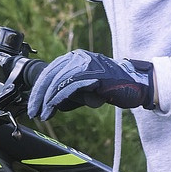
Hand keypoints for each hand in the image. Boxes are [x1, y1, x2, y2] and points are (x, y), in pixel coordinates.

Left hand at [26, 49, 155, 120]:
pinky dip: (60, 97)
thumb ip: (68, 91)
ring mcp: (87, 63)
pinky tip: (54, 107)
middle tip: (34, 112)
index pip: (49, 71)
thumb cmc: (112, 88)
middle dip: (39, 95)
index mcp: (74, 58)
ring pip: (58, 80)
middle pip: (50, 74)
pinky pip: (71, 84)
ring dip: (48, 99)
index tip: (33, 105)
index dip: (39, 89)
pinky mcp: (94, 73)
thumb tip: (49, 103)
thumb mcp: (85, 88)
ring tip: (43, 114)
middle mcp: (78, 57)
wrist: (136, 85)